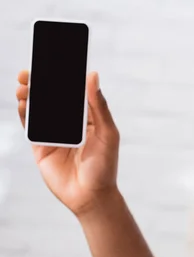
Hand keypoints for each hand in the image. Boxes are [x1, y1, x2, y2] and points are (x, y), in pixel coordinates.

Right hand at [16, 70, 119, 217]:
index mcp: (87, 118)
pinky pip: (30, 128)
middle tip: (30, 70)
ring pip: (39, 110)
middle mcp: (69, 124)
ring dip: (30, 96)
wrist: (91, 197)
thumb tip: (92, 75)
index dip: (62, 76)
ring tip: (23, 85)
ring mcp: (54, 135)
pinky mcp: (42, 148)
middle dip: (40, 83)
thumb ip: (99, 106)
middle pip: (52, 98)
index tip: (53, 59)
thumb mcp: (107, 133)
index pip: (72, 92)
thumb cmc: (105, 167)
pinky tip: (23, 104)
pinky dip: (25, 115)